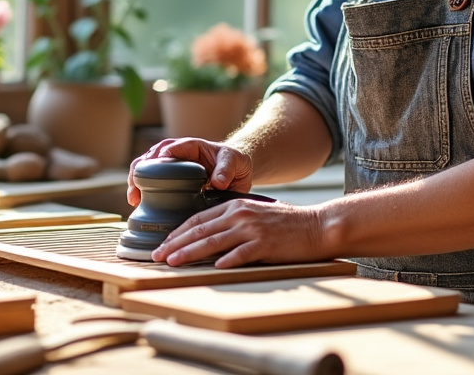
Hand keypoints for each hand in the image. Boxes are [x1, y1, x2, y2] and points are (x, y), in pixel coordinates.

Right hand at [126, 137, 253, 206]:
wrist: (235, 169)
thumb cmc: (234, 162)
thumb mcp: (234, 162)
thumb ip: (226, 169)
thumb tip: (218, 182)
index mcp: (191, 146)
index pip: (170, 147)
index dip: (160, 157)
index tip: (153, 169)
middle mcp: (177, 154)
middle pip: (151, 156)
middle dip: (140, 170)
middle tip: (136, 190)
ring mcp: (171, 166)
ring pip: (146, 167)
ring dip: (136, 180)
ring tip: (133, 199)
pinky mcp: (170, 179)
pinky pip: (152, 180)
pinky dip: (143, 189)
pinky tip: (138, 203)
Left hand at [152, 198, 329, 267]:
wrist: (316, 226)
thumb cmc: (285, 224)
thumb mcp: (254, 215)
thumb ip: (232, 223)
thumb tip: (208, 240)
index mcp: (234, 206)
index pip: (198, 219)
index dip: (177, 232)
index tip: (162, 244)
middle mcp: (239, 215)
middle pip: (200, 230)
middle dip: (175, 244)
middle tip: (157, 256)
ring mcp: (252, 229)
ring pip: (213, 242)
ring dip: (190, 253)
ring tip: (173, 263)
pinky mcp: (265, 244)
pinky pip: (241, 253)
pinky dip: (226, 261)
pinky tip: (213, 268)